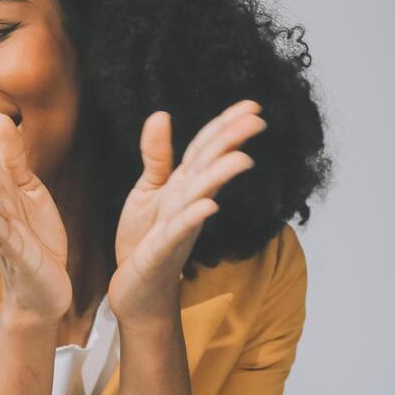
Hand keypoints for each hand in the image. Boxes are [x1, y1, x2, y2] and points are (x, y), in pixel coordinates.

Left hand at [108, 100, 264, 325]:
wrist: (137, 290)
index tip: (252, 105)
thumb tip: (161, 114)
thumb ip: (157, 155)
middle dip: (231, 144)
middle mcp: (187, 203)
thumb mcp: (147, 191)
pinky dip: (192, 218)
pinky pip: (178, 232)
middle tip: (257, 120)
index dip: (226, 126)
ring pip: (200, 196)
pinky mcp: (162, 251)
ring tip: (241, 159)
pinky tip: (208, 206)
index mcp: (183, 186)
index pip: (206, 150)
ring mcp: (177, 227)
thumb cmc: (144, 241)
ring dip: (219, 177)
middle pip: (209, 167)